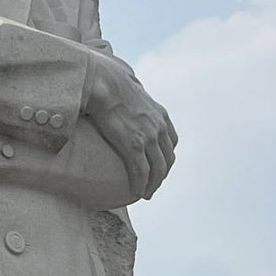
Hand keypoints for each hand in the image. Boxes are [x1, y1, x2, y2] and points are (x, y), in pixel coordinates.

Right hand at [83, 54, 176, 199]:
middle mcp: (159, 128)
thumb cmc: (111, 84)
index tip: (158, 167)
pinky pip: (141, 171)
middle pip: (167, 159)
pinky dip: (142, 184)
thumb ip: (133, 101)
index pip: (171, 142)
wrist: (104, 82)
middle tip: (152, 186)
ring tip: (146, 194)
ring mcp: (148, 137)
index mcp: (160, 116)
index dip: (166, 158)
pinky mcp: (134, 145)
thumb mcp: (131, 92)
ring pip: (157, 169)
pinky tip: (137, 192)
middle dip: (161, 176)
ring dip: (154, 184)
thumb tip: (121, 99)